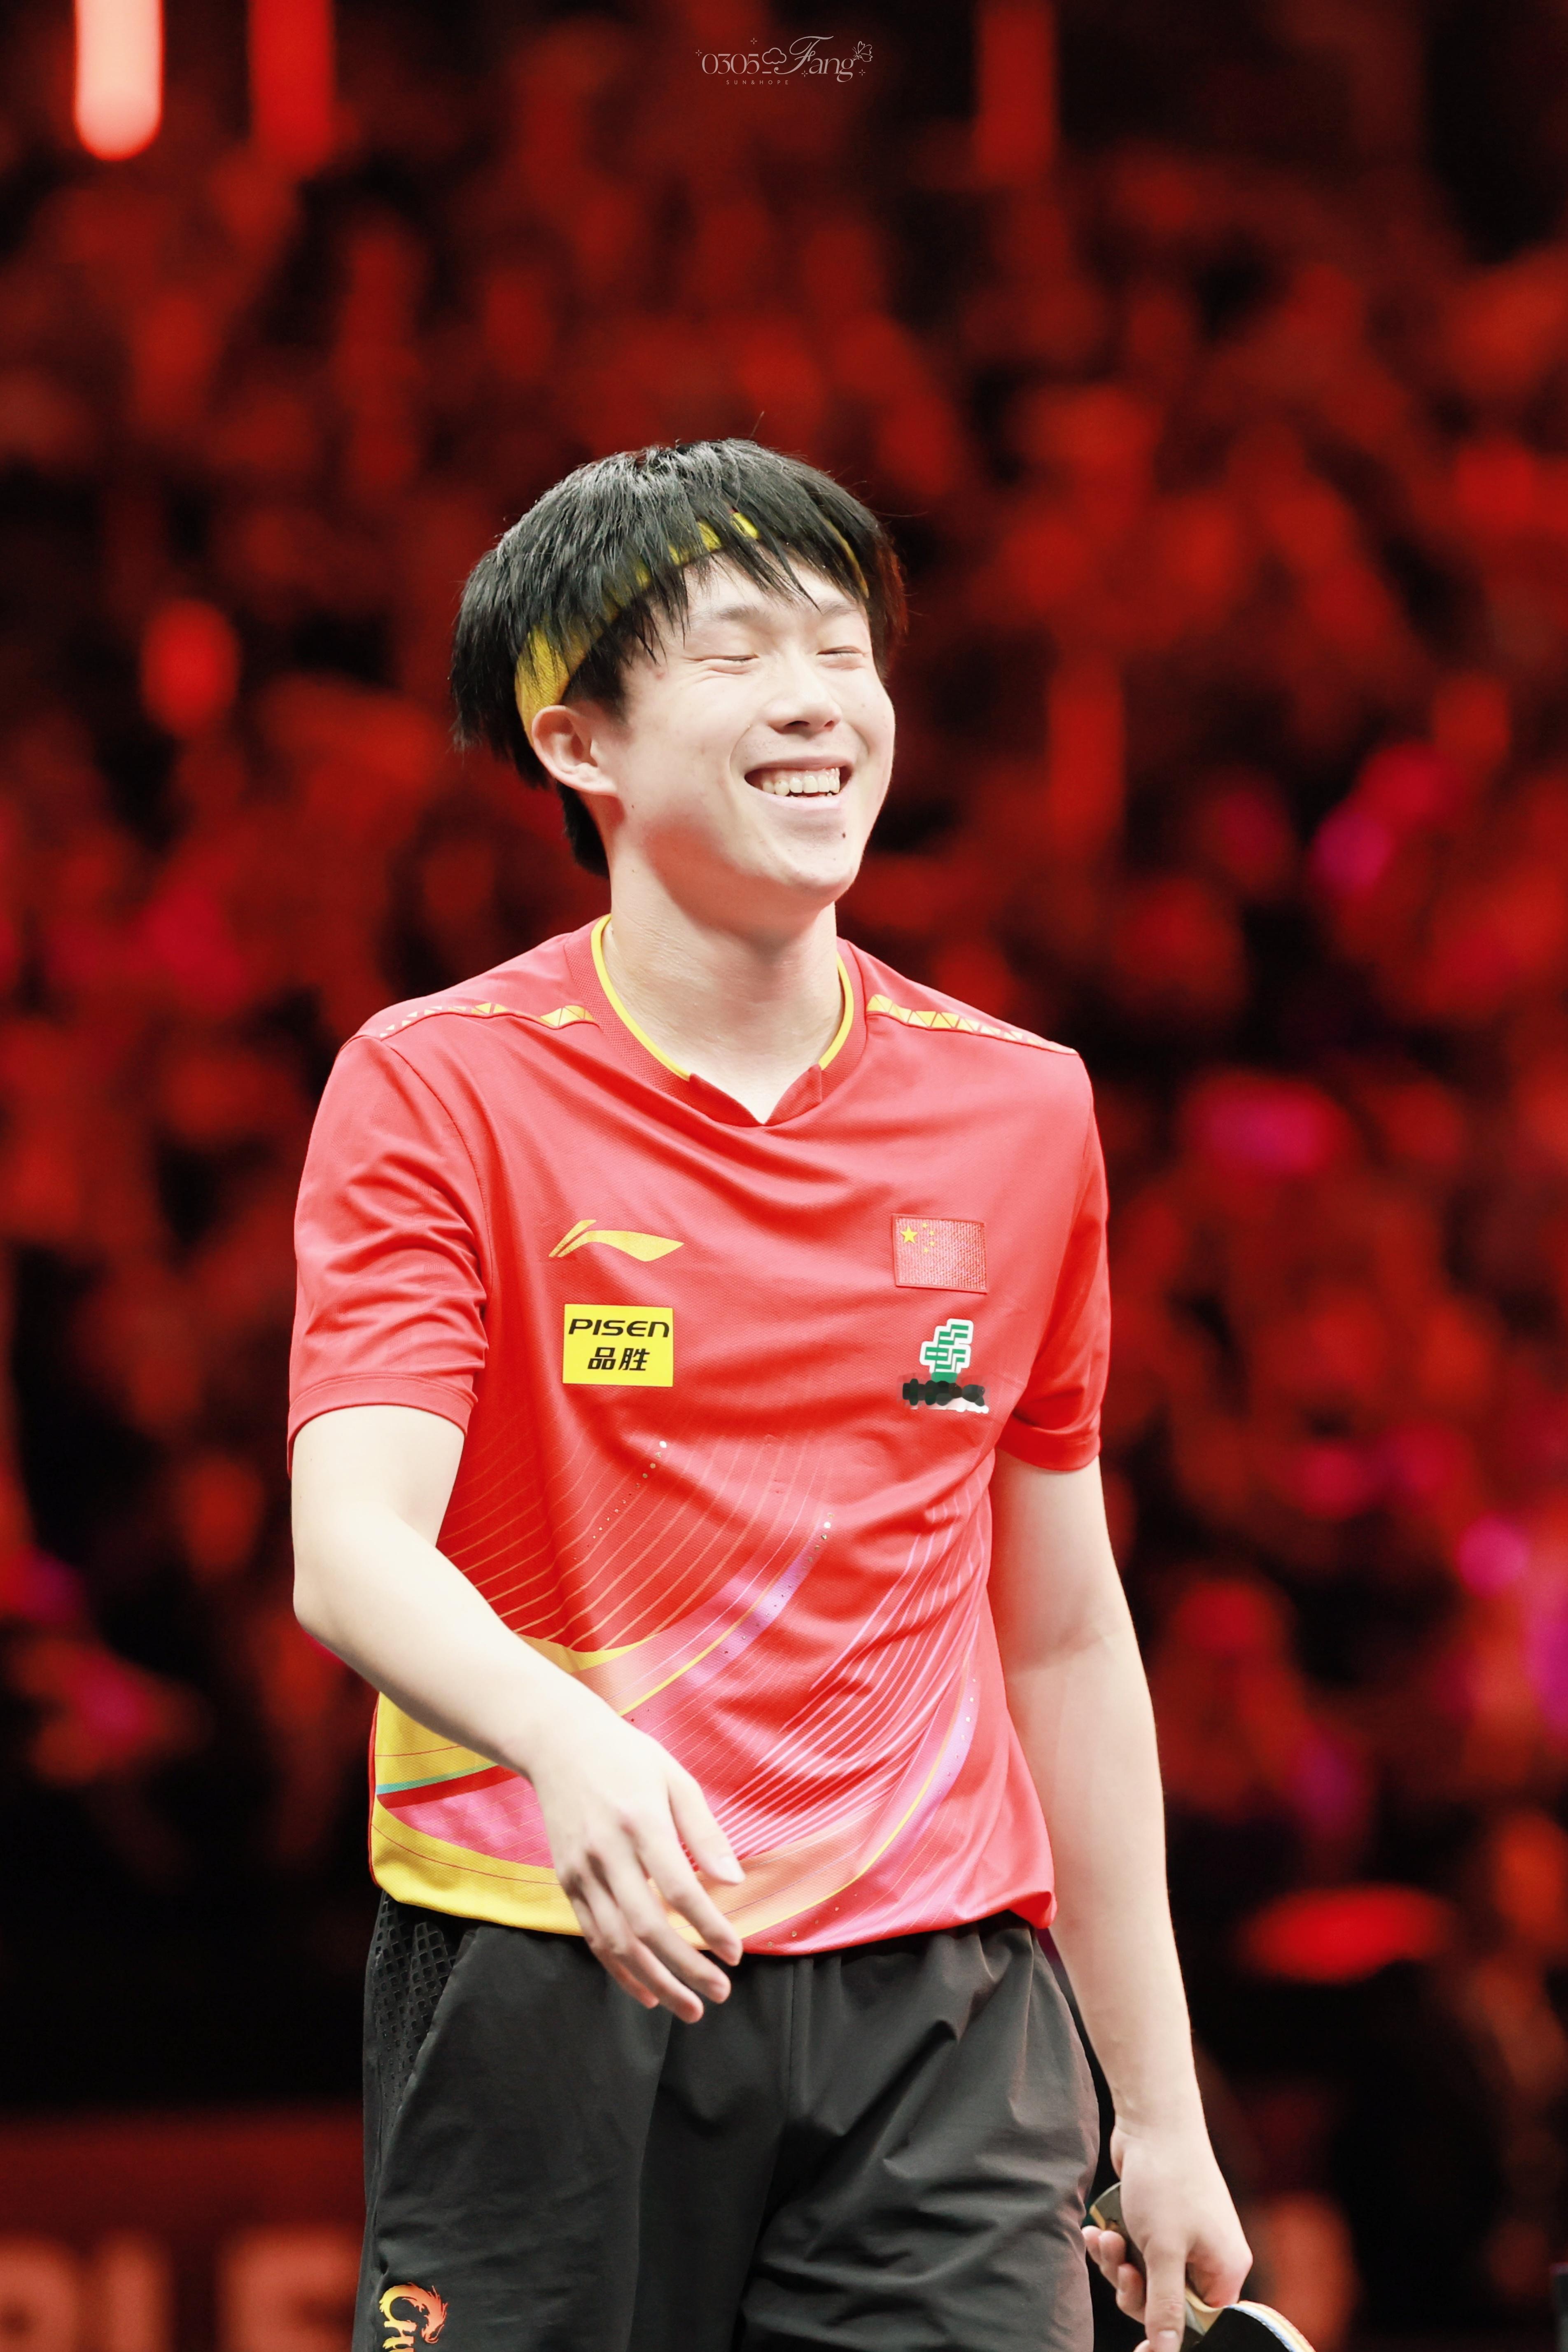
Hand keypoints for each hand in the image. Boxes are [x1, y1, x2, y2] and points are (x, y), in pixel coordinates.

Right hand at [520, 1677, 744, 2020]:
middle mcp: (607, 1852)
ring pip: (616, 1942)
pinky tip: (648, 1991)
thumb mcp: (675, 1779)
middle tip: (720, 1992)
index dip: (707, 1926)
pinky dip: (620, 1970)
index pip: (678, 1889)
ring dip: (655, 1980)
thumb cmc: (627, 1757)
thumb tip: (734, 1881)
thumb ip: (704, 1832)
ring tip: (689, 2007)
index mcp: (641, 1822)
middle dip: (685, 1966)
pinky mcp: (567, 1882)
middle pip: (646, 1925)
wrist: (559, 1743)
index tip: (735, 1952)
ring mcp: (581, 1871)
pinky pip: (593, 1936)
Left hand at [1082, 2122, 1250, 2351]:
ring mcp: (1184, 2236)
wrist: (1151, 2119)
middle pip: (1166, 2301)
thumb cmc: (1166, 2181)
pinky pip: (1134, 2250)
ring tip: (1105, 2238)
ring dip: (1118, 2262)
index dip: (1167, 2331)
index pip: (1199, 2323)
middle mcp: (1209, 2255)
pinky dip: (1114, 2243)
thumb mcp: (1163, 2252)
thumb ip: (1165, 2307)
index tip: (1139, 2347)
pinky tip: (1097, 2231)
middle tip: (1120, 2264)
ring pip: (1145, 2275)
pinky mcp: (1159, 2220)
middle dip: (1133, 2287)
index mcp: (1225, 2270)